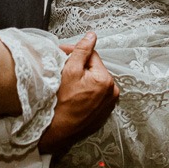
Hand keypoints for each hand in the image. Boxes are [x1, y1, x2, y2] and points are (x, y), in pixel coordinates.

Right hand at [38, 32, 117, 153]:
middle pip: (94, 69)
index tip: (63, 54)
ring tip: (67, 84)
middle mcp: (112, 93)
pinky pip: (94, 96)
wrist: (57, 131)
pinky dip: (85, 93)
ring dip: (83, 79)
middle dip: (79, 66)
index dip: (75, 52)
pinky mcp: (102, 114)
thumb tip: (91, 36)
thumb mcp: (70, 71)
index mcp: (106, 80)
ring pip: (94, 82)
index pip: (92, 56)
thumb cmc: (61, 104)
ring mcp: (108, 105)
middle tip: (63, 69)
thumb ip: (82, 51)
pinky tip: (73, 96)